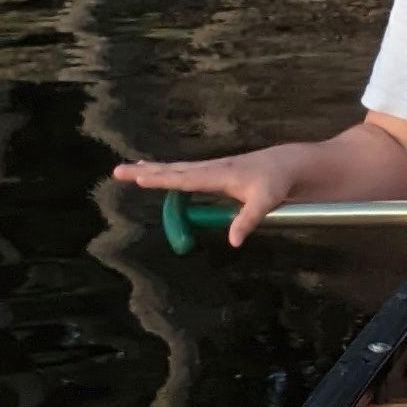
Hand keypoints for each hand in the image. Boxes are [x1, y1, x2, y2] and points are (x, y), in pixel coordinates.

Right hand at [113, 148, 301, 248]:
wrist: (288, 164)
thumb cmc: (276, 181)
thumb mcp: (265, 202)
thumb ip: (248, 220)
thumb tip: (233, 242)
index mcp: (217, 174)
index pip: (183, 179)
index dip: (161, 179)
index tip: (139, 178)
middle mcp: (210, 169)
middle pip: (171, 171)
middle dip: (144, 171)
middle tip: (117, 171)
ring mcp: (210, 169)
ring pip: (175, 170)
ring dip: (152, 170)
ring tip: (130, 170)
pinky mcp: (214, 173)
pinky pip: (184, 172)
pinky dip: (167, 171)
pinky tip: (159, 171)